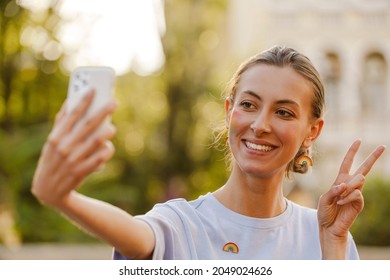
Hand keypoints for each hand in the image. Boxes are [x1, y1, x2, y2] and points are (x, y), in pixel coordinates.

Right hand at [31, 90, 116, 207]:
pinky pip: (99, 158)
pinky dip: (106, 151)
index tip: (95, 89)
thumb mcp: (52, 143)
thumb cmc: (52, 161)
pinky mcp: (82, 172)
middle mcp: (64, 147)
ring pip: (96, 141)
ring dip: (107, 132)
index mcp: (56, 137)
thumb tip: (69, 102)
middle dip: (102, 112)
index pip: (72, 115)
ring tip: (112, 127)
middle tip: (114, 103)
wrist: (49, 191)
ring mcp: (73, 160)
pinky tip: (108, 148)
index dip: (84, 101)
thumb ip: (60, 124)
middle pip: (88, 125)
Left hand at [317, 139, 384, 241]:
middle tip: (383, 146)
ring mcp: (356, 193)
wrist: (329, 227)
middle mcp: (349, 185)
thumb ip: (333, 191)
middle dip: (373, 157)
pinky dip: (346, 197)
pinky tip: (341, 203)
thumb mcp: (324, 200)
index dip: (352, 152)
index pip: (347, 163)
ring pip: (359, 180)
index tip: (358, 140)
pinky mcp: (359, 202)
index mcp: (340, 180)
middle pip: (363, 168)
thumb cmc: (325, 212)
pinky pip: (356, 193)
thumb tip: (345, 184)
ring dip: (347, 187)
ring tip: (339, 198)